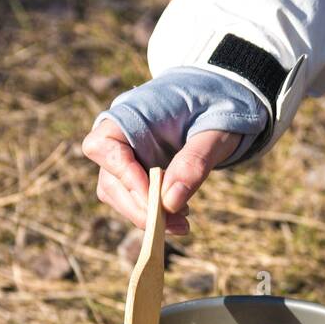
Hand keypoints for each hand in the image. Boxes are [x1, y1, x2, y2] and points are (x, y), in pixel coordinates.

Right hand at [82, 119, 240, 234]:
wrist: (220, 100)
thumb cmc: (216, 106)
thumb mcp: (215, 131)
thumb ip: (194, 161)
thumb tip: (170, 202)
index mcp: (131, 112)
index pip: (104, 146)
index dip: (122, 175)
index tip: (153, 198)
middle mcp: (120, 135)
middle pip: (110, 180)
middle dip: (139, 207)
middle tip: (172, 223)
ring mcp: (126, 156)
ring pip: (118, 195)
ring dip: (146, 215)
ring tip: (182, 222)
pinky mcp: (136, 173)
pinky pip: (134, 199)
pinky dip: (153, 213)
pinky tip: (179, 216)